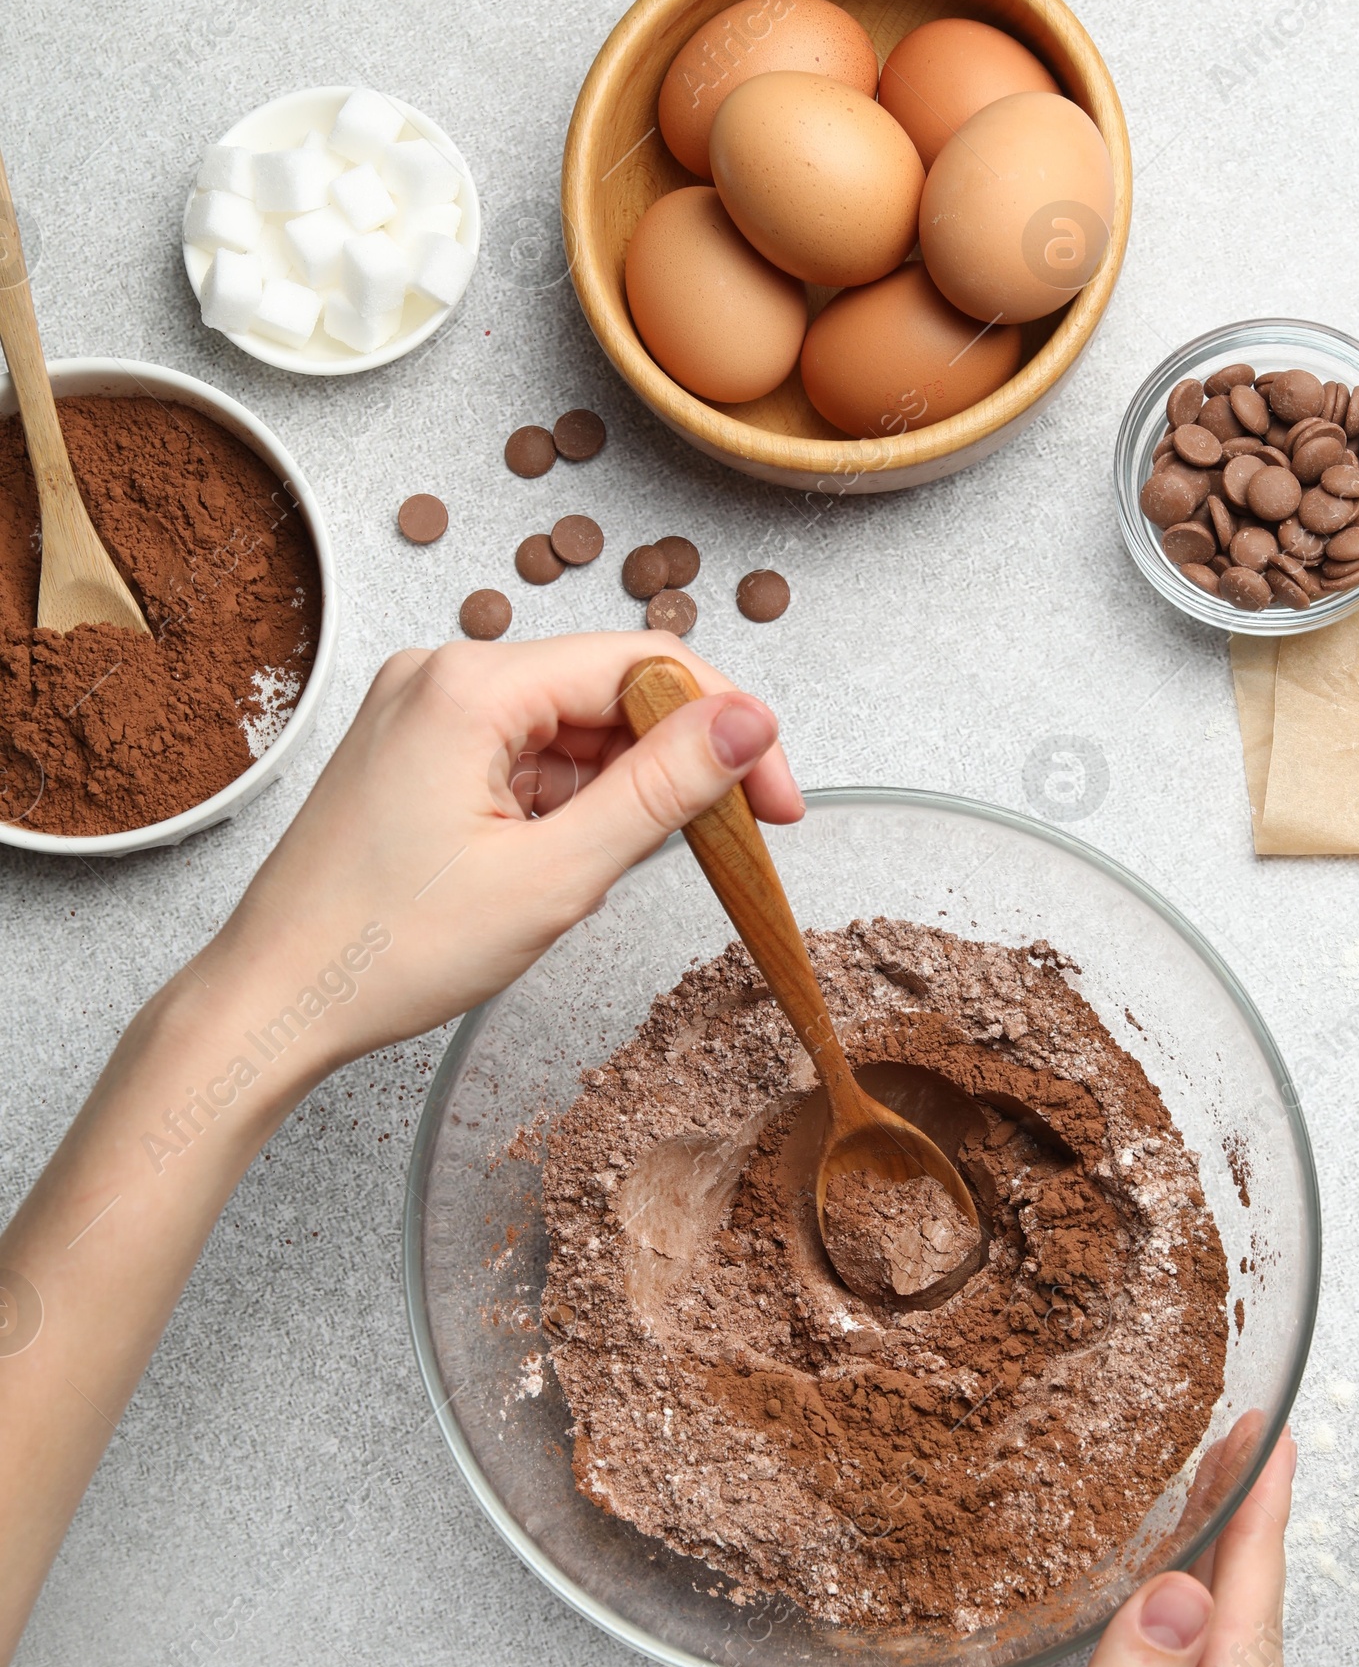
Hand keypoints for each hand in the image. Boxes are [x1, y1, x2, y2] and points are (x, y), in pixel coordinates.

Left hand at [197, 630, 802, 1083]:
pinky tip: (569, 865)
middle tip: (740, 841)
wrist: (272, 1003)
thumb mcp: (552, 877)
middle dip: (679, 763)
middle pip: (607, 690)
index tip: (778, 800)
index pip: (643, 663)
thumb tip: (748, 720)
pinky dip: (566, 804)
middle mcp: (440, 674)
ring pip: (568, 728)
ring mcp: (421, 711)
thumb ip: (661, 792)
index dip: (728, 726)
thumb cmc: (386, 951)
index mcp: (469, 683)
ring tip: (624, 873)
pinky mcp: (414, 752)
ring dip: (621, 791)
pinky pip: (523, 756)